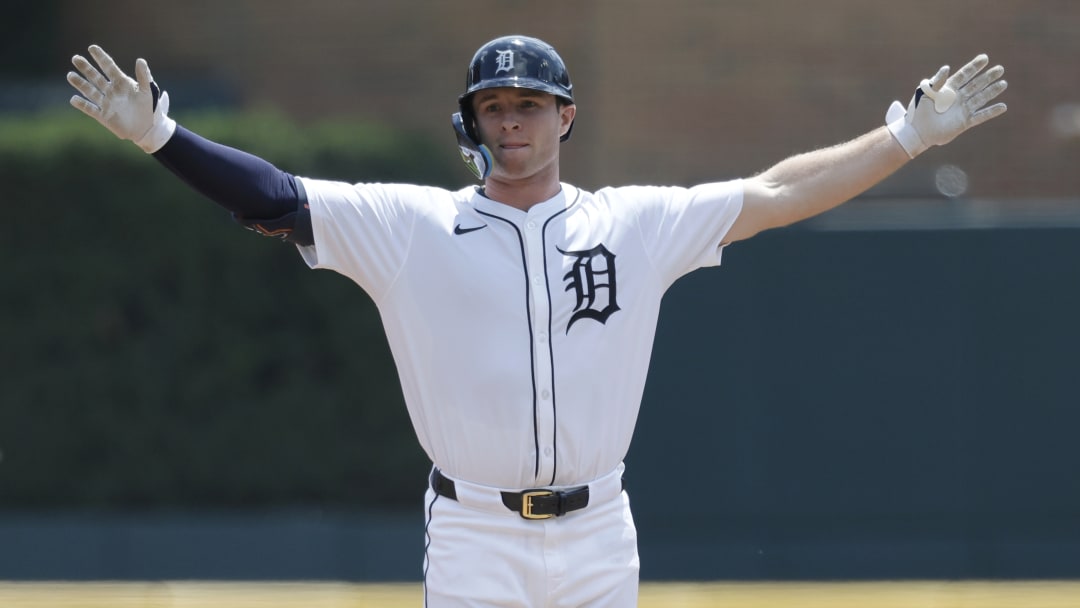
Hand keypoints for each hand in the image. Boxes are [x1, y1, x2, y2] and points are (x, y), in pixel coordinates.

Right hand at [67, 45, 175, 152]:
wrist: (148, 129)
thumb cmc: (149, 108)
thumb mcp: (148, 91)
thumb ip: (144, 76)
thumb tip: (140, 60)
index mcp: (122, 83)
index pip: (109, 67)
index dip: (101, 58)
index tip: (92, 48)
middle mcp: (111, 91)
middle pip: (96, 77)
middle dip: (86, 68)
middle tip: (76, 58)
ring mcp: (106, 103)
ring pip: (90, 91)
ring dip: (80, 84)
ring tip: (70, 75)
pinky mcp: (103, 116)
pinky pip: (90, 109)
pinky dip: (82, 105)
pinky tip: (74, 99)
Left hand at [886, 54, 1007, 157]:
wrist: (916, 131)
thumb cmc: (918, 111)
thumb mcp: (925, 93)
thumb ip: (937, 81)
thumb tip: (947, 68)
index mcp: (948, 88)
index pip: (964, 75)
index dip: (974, 66)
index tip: (985, 58)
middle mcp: (958, 98)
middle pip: (975, 85)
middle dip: (988, 77)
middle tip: (1000, 69)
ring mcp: (962, 110)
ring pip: (980, 98)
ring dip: (992, 91)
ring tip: (1003, 84)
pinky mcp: (964, 122)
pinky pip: (980, 116)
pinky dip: (991, 112)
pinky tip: (1003, 107)